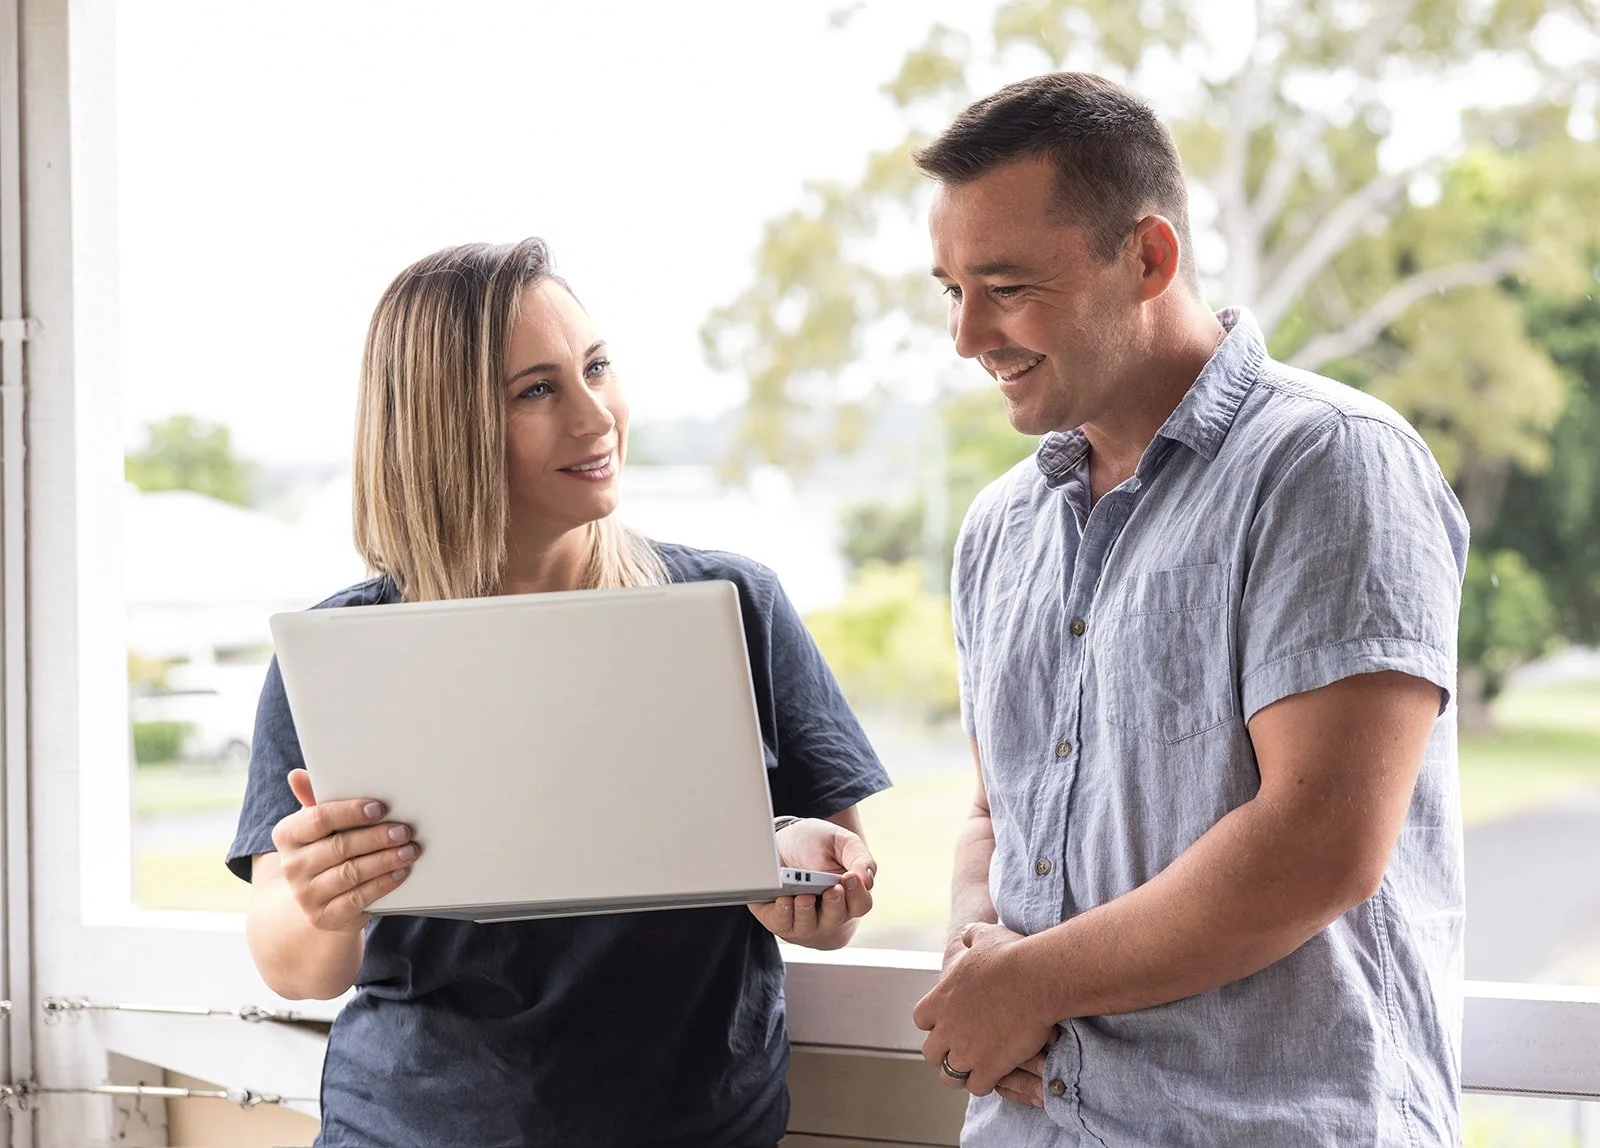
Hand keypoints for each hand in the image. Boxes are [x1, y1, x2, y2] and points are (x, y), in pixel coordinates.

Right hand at [270, 769, 419, 932]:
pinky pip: (358, 899)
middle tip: (405, 830)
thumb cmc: (324, 849)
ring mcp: (306, 895)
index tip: (380, 808)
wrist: (317, 899)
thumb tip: (298, 775)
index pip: (318, 819)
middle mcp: (292, 866)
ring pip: (351, 874)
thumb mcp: (318, 824)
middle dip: (376, 838)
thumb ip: (315, 800)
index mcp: (287, 835)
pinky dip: (383, 884)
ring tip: (410, 850)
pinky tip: (400, 873)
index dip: (351, 812)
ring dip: (385, 860)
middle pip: (339, 847)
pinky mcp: (325, 917)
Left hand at [748, 817, 875, 948]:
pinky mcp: (780, 920)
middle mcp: (829, 914)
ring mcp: (805, 920)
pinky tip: (784, 898)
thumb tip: (867, 880)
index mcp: (849, 896)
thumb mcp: (842, 842)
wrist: (783, 843)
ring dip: (806, 911)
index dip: (857, 893)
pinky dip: (783, 911)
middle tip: (831, 890)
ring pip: (808, 925)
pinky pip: (782, 923)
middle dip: (833, 905)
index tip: (849, 877)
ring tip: (804, 896)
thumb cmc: (818, 846)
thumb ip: (859, 858)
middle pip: (835, 918)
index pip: (861, 904)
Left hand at [913, 922, 1057, 1096]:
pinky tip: (997, 1073)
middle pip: (931, 1053)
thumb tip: (966, 934)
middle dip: (944, 1053)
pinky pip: (977, 1087)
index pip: (921, 1020)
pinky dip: (985, 1083)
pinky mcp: (988, 1067)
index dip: (936, 1024)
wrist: (1036, 978)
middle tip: (962, 1050)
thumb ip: (970, 937)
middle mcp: (946, 1028)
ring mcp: (965, 1050)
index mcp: (940, 999)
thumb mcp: (985, 937)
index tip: (951, 1023)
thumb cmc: (1013, 955)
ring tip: (977, 1069)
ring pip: (950, 1075)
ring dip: (962, 1073)